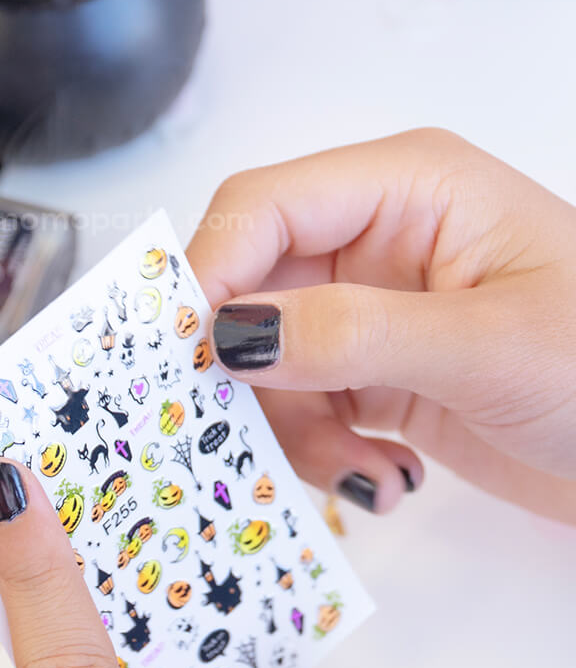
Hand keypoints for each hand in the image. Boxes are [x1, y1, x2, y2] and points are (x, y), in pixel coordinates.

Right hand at [188, 128, 575, 522]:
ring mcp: (375, 314)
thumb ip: (350, 334)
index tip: (185, 360)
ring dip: (296, 434)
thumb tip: (228, 333)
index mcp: (408, 188)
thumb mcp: (482, 345)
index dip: (209, 274)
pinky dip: (327, 457)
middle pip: (249, 293)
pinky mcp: (379, 378)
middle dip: (251, 376)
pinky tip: (388, 478)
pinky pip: (305, 412)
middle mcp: (378, 241)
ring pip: (268, 366)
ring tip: (365, 473)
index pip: (263, 207)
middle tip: (262, 441)